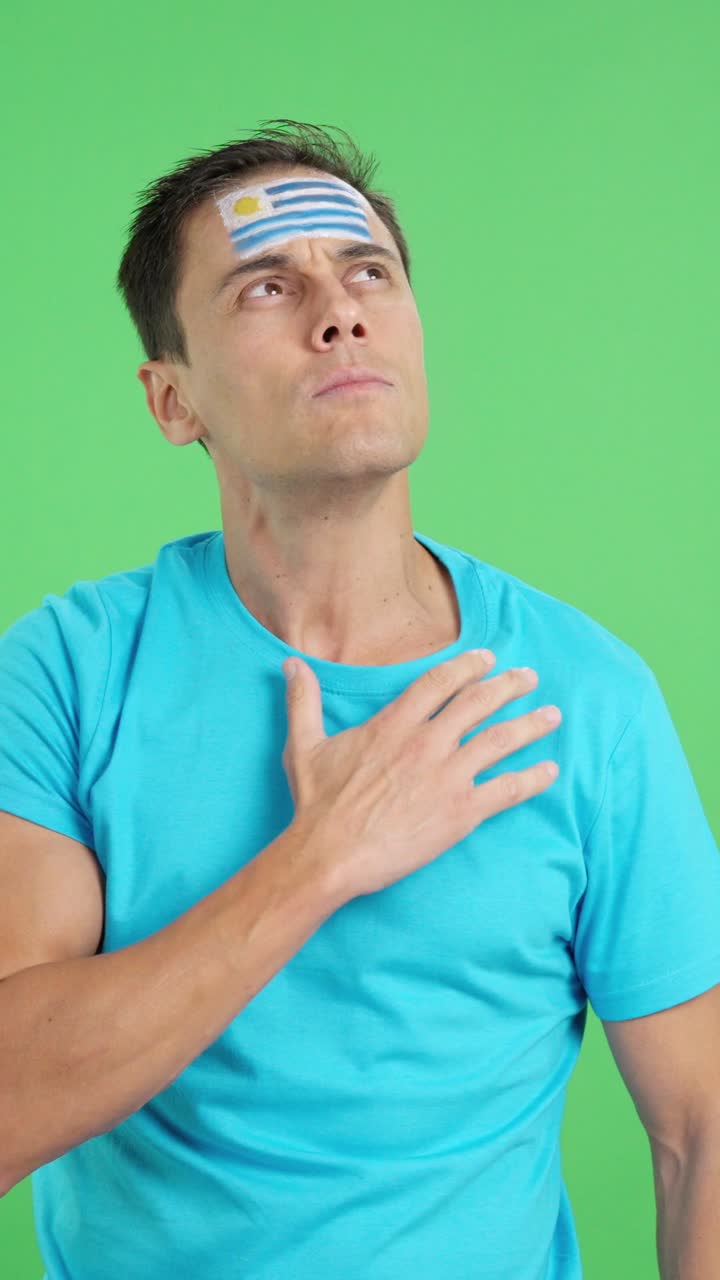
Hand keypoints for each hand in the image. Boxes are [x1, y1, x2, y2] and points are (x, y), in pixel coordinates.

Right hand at [281, 649, 560, 902]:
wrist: (330, 854)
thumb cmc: (316, 804)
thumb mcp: (304, 745)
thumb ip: (303, 701)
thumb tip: (291, 664)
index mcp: (394, 724)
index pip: (439, 682)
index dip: (467, 666)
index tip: (487, 658)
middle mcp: (427, 742)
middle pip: (478, 702)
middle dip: (509, 685)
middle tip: (529, 677)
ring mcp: (447, 776)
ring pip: (501, 740)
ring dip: (531, 724)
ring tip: (552, 715)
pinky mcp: (461, 812)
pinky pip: (508, 790)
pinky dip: (533, 779)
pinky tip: (551, 772)